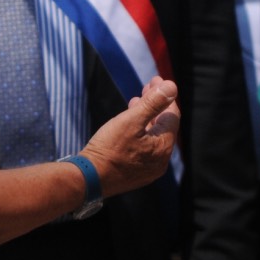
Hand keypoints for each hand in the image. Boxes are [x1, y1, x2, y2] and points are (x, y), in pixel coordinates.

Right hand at [84, 77, 179, 197]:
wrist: (88, 179)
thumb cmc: (108, 149)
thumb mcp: (130, 121)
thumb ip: (153, 103)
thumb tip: (172, 87)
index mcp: (163, 147)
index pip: (171, 116)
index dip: (165, 96)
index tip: (155, 80)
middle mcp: (161, 160)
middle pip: (163, 126)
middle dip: (156, 105)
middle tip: (147, 87)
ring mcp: (149, 168)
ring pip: (153, 136)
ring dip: (147, 117)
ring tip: (136, 101)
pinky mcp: (137, 173)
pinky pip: (144, 147)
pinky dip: (140, 132)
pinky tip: (130, 123)